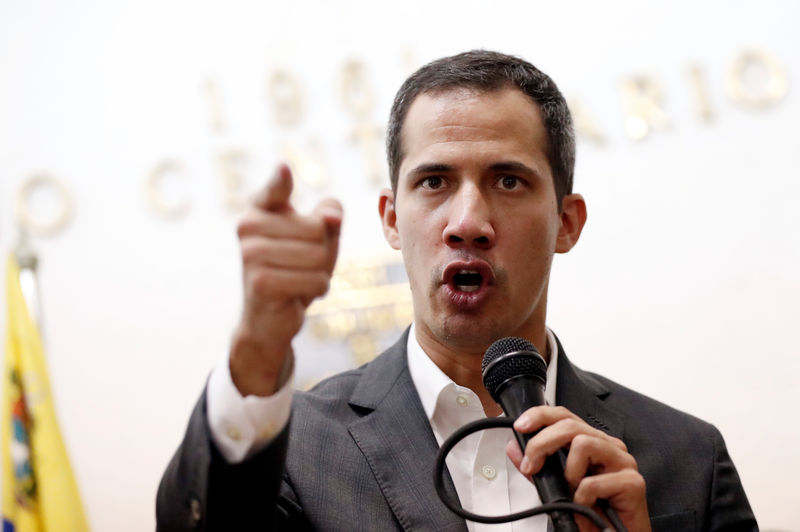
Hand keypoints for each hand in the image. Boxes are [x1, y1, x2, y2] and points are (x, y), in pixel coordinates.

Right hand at [229, 163, 341, 396]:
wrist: (270, 316)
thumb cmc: (297, 267)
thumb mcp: (319, 236)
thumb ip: (329, 215)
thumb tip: (330, 218)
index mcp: (259, 209)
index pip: (275, 188)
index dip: (281, 179)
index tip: (284, 167)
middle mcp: (248, 226)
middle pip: (319, 229)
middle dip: (325, 252)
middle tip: (304, 265)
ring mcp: (251, 254)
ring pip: (319, 255)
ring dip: (321, 272)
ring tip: (300, 279)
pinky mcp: (261, 282)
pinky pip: (316, 279)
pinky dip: (318, 289)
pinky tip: (298, 294)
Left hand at [506, 406, 650, 531]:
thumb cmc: (591, 512)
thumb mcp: (556, 487)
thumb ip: (537, 467)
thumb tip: (514, 448)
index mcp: (592, 441)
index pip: (565, 416)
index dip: (540, 416)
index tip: (521, 427)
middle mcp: (608, 447)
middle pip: (570, 425)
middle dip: (542, 443)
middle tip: (530, 465)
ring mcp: (622, 462)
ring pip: (583, 443)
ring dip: (569, 472)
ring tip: (573, 491)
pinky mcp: (632, 483)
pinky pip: (593, 483)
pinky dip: (582, 498)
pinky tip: (586, 506)